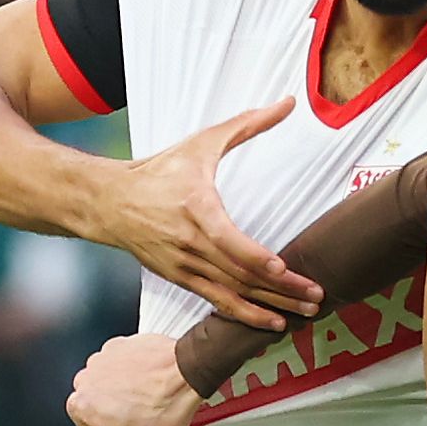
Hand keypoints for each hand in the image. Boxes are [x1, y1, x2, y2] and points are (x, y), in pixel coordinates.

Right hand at [67, 333, 201, 425]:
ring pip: (108, 388)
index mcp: (81, 405)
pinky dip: (132, 376)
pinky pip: (120, 368)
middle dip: (117, 416)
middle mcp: (86, 378)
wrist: (187, 371)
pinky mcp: (119, 346)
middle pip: (97, 409)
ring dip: (124, 396)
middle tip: (143, 418)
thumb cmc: (165, 405)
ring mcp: (102, 359)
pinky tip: (150, 383)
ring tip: (149, 400)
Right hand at [105, 100, 326, 329]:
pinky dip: (244, 315)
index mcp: (196, 208)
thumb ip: (247, 124)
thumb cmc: (159, 171)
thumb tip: (288, 103)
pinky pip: (217, 302)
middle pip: (240, 273)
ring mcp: (184, 266)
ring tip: (304, 315)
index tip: (282, 268)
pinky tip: (271, 323)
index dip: (255, 257)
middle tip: (317, 297)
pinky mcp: (180, 279)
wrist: (109, 202)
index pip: (228, 240)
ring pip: (232, 294)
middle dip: (281, 289)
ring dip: (269, 308)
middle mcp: (190, 243)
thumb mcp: (202, 143)